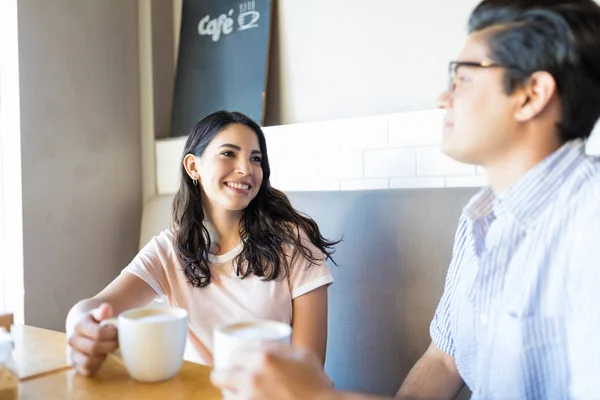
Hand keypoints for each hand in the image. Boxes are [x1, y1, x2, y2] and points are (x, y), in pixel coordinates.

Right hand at [66, 303, 118, 376]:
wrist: (77, 325)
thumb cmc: (91, 319)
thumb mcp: (96, 312)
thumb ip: (102, 311)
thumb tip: (106, 308)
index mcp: (78, 326)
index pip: (98, 333)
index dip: (112, 334)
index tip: (117, 331)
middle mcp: (72, 341)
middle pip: (94, 348)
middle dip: (110, 345)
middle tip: (117, 342)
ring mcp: (72, 354)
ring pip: (88, 362)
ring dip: (103, 357)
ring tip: (107, 349)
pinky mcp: (74, 365)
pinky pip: (87, 371)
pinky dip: (97, 366)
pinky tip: (101, 356)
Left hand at [210, 343, 334, 399]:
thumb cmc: (315, 383)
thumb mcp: (302, 354)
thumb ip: (279, 347)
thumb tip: (262, 345)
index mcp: (264, 358)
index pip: (234, 354)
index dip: (235, 358)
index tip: (237, 361)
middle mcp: (252, 378)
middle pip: (219, 375)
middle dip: (223, 376)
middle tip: (231, 377)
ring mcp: (249, 399)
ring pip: (225, 396)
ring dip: (230, 394)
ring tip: (241, 393)